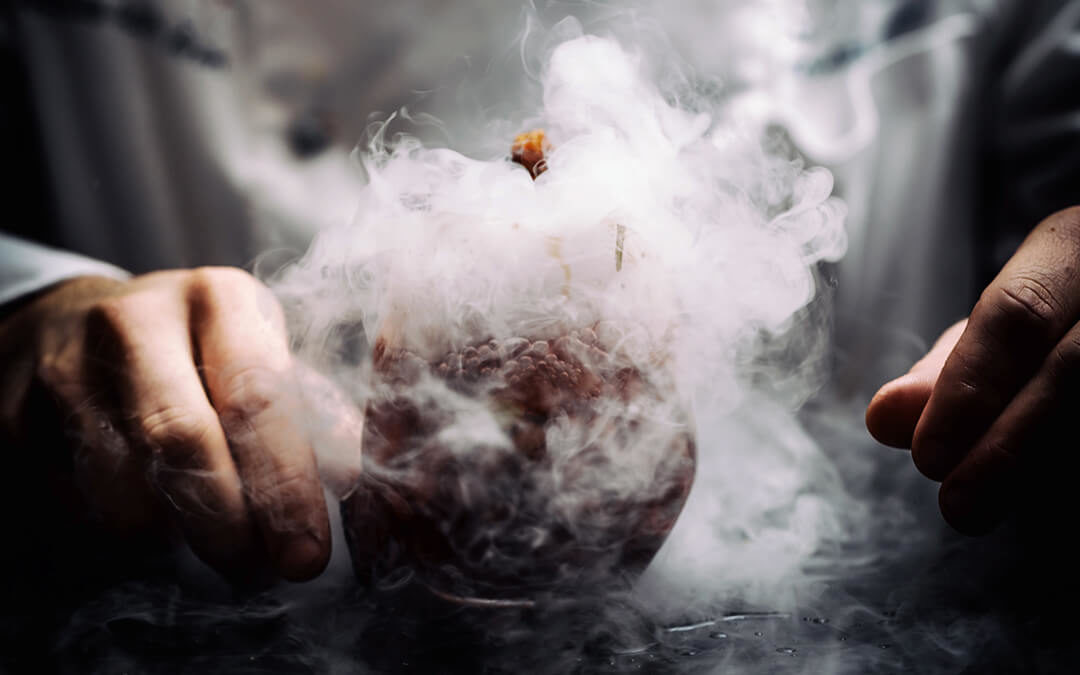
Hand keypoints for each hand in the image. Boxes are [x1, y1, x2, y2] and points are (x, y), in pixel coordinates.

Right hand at [0, 268, 340, 581]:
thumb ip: (308, 410)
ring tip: (207, 539)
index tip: (305, 553)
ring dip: (171, 537)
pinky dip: (118, 530)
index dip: (284, 486)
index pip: (258, 398)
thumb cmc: (195, 349)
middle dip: (227, 525)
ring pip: (121, 485)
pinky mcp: (15, 410)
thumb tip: (351, 478)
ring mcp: (66, 363)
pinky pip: (72, 501)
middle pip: (183, 441)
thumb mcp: (258, 355)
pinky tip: (148, 515)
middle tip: (257, 571)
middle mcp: (138, 321)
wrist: (72, 321)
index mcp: (219, 298)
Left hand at [866, 206, 1079, 534]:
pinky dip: (1074, 475)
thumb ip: (952, 367)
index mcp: (1073, 245)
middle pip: (1070, 369)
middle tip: (959, 506)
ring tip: (995, 504)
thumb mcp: (1011, 319)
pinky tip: (1054, 498)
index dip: (970, 388)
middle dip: (1007, 446)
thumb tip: (886, 417)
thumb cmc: (1064, 310)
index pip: (1016, 313)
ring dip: (1048, 466)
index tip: (927, 455)